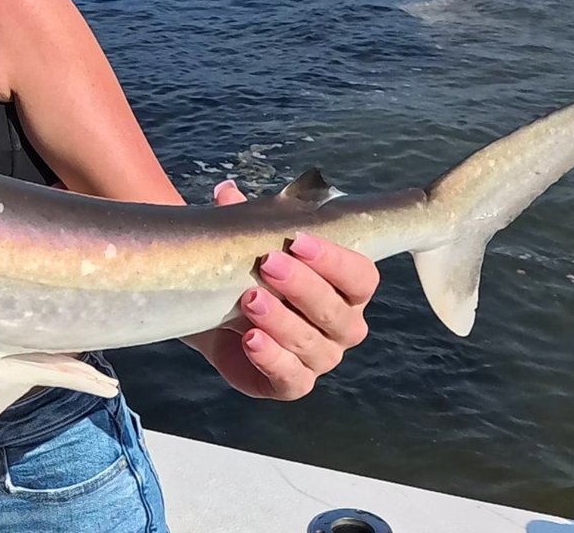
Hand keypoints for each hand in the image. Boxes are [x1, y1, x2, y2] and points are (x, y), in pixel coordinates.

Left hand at [192, 179, 380, 398]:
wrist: (212, 310)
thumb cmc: (246, 269)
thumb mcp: (247, 241)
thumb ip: (243, 218)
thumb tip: (226, 191)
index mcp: (346, 288)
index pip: (361, 277)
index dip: (333, 260)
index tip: (296, 240)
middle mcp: (342, 326)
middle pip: (338, 313)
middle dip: (303, 287)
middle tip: (267, 265)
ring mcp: (319, 358)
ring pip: (314, 346)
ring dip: (283, 322)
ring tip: (249, 298)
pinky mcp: (290, 384)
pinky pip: (292, 380)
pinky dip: (272, 360)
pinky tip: (250, 339)